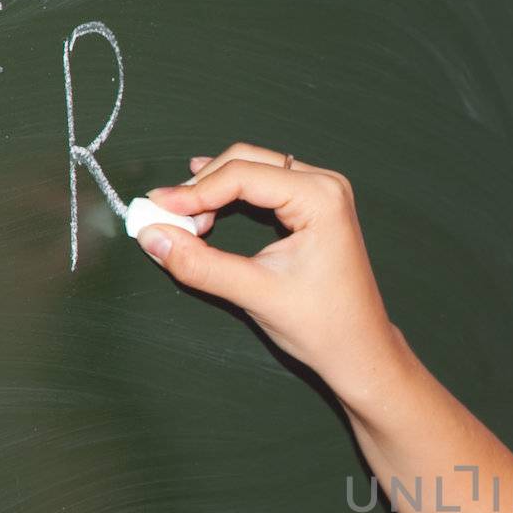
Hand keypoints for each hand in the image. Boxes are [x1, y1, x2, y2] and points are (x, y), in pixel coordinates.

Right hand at [138, 143, 403, 401]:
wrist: (359, 350)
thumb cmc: (325, 326)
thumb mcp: (254, 293)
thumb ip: (200, 263)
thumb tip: (152, 236)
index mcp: (320, 198)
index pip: (242, 175)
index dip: (194, 191)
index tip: (157, 208)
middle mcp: (325, 185)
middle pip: (245, 162)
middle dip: (202, 187)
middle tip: (166, 216)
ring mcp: (322, 193)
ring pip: (252, 171)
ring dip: (214, 191)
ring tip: (186, 223)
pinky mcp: (314, 207)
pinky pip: (263, 187)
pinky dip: (232, 199)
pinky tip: (208, 216)